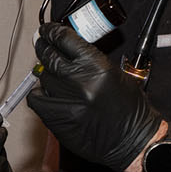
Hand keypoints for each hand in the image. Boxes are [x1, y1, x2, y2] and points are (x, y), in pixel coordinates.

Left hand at [28, 22, 161, 170]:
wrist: (134, 141)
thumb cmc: (130, 109)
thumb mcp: (115, 74)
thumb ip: (89, 60)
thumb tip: (64, 47)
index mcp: (97, 67)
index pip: (65, 40)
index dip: (52, 32)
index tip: (47, 30)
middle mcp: (79, 82)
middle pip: (49, 56)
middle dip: (43, 47)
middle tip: (41, 43)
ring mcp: (66, 101)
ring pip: (42, 77)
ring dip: (45, 72)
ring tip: (50, 72)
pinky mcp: (57, 119)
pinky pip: (36, 99)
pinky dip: (39, 93)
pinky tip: (46, 92)